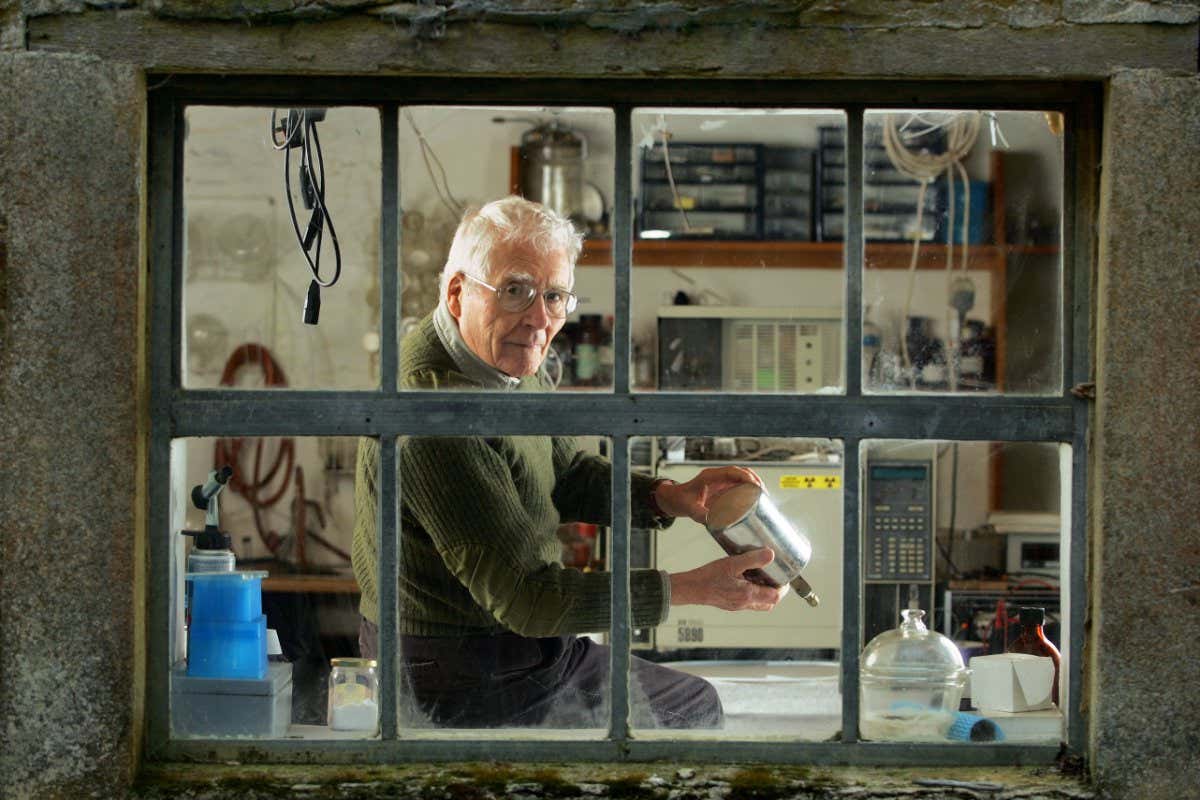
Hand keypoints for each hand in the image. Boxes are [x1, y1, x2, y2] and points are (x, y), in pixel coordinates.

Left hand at [654, 465, 762, 524]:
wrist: (673, 499)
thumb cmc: (680, 500)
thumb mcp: (689, 509)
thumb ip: (700, 514)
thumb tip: (712, 521)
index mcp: (710, 476)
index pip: (732, 471)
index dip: (746, 477)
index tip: (756, 486)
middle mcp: (717, 476)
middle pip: (740, 472)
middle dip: (754, 480)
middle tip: (763, 494)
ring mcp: (720, 481)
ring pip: (741, 477)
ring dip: (753, 483)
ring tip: (763, 496)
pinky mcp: (722, 487)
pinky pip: (738, 484)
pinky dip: (748, 488)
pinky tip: (755, 498)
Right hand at [668, 547, 783, 611]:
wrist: (690, 588)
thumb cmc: (708, 577)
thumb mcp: (732, 564)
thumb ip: (752, 559)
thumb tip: (771, 555)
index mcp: (748, 595)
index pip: (775, 597)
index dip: (783, 588)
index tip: (783, 576)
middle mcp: (744, 603)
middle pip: (769, 603)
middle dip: (775, 591)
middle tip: (774, 576)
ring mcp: (737, 605)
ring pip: (758, 603)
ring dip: (763, 591)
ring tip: (759, 575)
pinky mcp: (730, 603)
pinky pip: (747, 600)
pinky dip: (751, 591)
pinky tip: (744, 578)